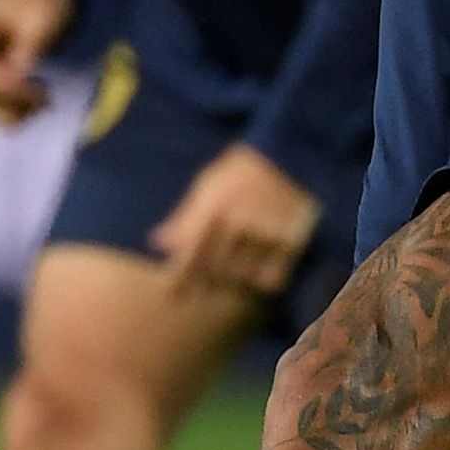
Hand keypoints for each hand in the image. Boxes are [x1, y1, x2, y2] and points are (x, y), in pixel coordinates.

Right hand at [0, 0, 78, 125]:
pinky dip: (12, 107)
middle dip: (15, 99)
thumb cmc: (47, 1)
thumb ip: (24, 53)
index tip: (43, 95)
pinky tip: (35, 101)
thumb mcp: (41, 25)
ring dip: (14, 109)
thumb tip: (10, 83)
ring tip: (44, 101)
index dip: (10, 89)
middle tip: (47, 100)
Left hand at [153, 142, 319, 299]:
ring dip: (235, 278)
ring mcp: (266, 233)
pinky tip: (260, 270)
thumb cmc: (243, 169)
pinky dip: (262, 279)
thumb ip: (184, 218)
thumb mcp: (208, 185)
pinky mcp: (292, 241)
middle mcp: (239, 223)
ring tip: (237, 268)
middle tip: (210, 279)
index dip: (181, 278)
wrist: (291, 154)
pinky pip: (271, 279)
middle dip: (209, 277)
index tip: (174, 295)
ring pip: (242, 277)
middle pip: (216, 270)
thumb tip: (157, 243)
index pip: (191, 253)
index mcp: (214, 208)